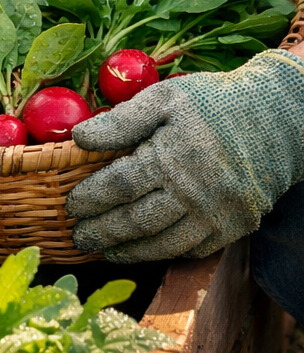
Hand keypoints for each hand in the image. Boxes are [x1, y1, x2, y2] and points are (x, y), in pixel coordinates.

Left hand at [66, 50, 303, 260]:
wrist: (281, 119)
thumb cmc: (215, 103)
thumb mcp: (165, 99)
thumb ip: (121, 121)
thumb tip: (78, 138)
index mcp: (172, 158)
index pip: (119, 187)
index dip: (91, 199)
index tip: (70, 205)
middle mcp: (195, 193)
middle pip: (137, 221)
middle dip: (102, 232)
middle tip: (78, 238)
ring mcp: (217, 214)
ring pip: (165, 244)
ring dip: (131, 251)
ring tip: (105, 252)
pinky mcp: (236, 226)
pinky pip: (195, 250)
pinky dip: (166, 253)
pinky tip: (145, 249)